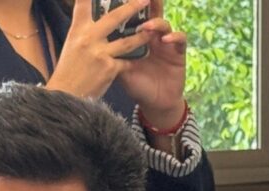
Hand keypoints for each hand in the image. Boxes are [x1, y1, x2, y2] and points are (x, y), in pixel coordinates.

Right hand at [47, 0, 152, 99]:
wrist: (64, 97)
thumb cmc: (67, 72)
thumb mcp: (70, 47)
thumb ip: (84, 32)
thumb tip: (95, 21)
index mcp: (77, 31)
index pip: (82, 4)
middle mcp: (88, 39)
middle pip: (114, 17)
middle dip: (132, 7)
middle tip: (145, 0)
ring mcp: (100, 54)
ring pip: (127, 41)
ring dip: (142, 35)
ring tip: (151, 31)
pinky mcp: (109, 69)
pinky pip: (127, 62)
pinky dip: (132, 61)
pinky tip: (139, 59)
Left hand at [117, 0, 187, 128]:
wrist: (154, 103)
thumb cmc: (137, 84)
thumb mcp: (120, 69)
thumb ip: (110, 55)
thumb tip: (89, 47)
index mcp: (137, 37)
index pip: (133, 16)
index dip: (129, 6)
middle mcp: (152, 35)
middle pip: (151, 12)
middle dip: (148, 2)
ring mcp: (166, 42)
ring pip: (163, 23)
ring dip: (155, 23)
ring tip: (146, 27)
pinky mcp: (178, 52)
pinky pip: (180, 39)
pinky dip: (174, 37)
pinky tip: (165, 40)